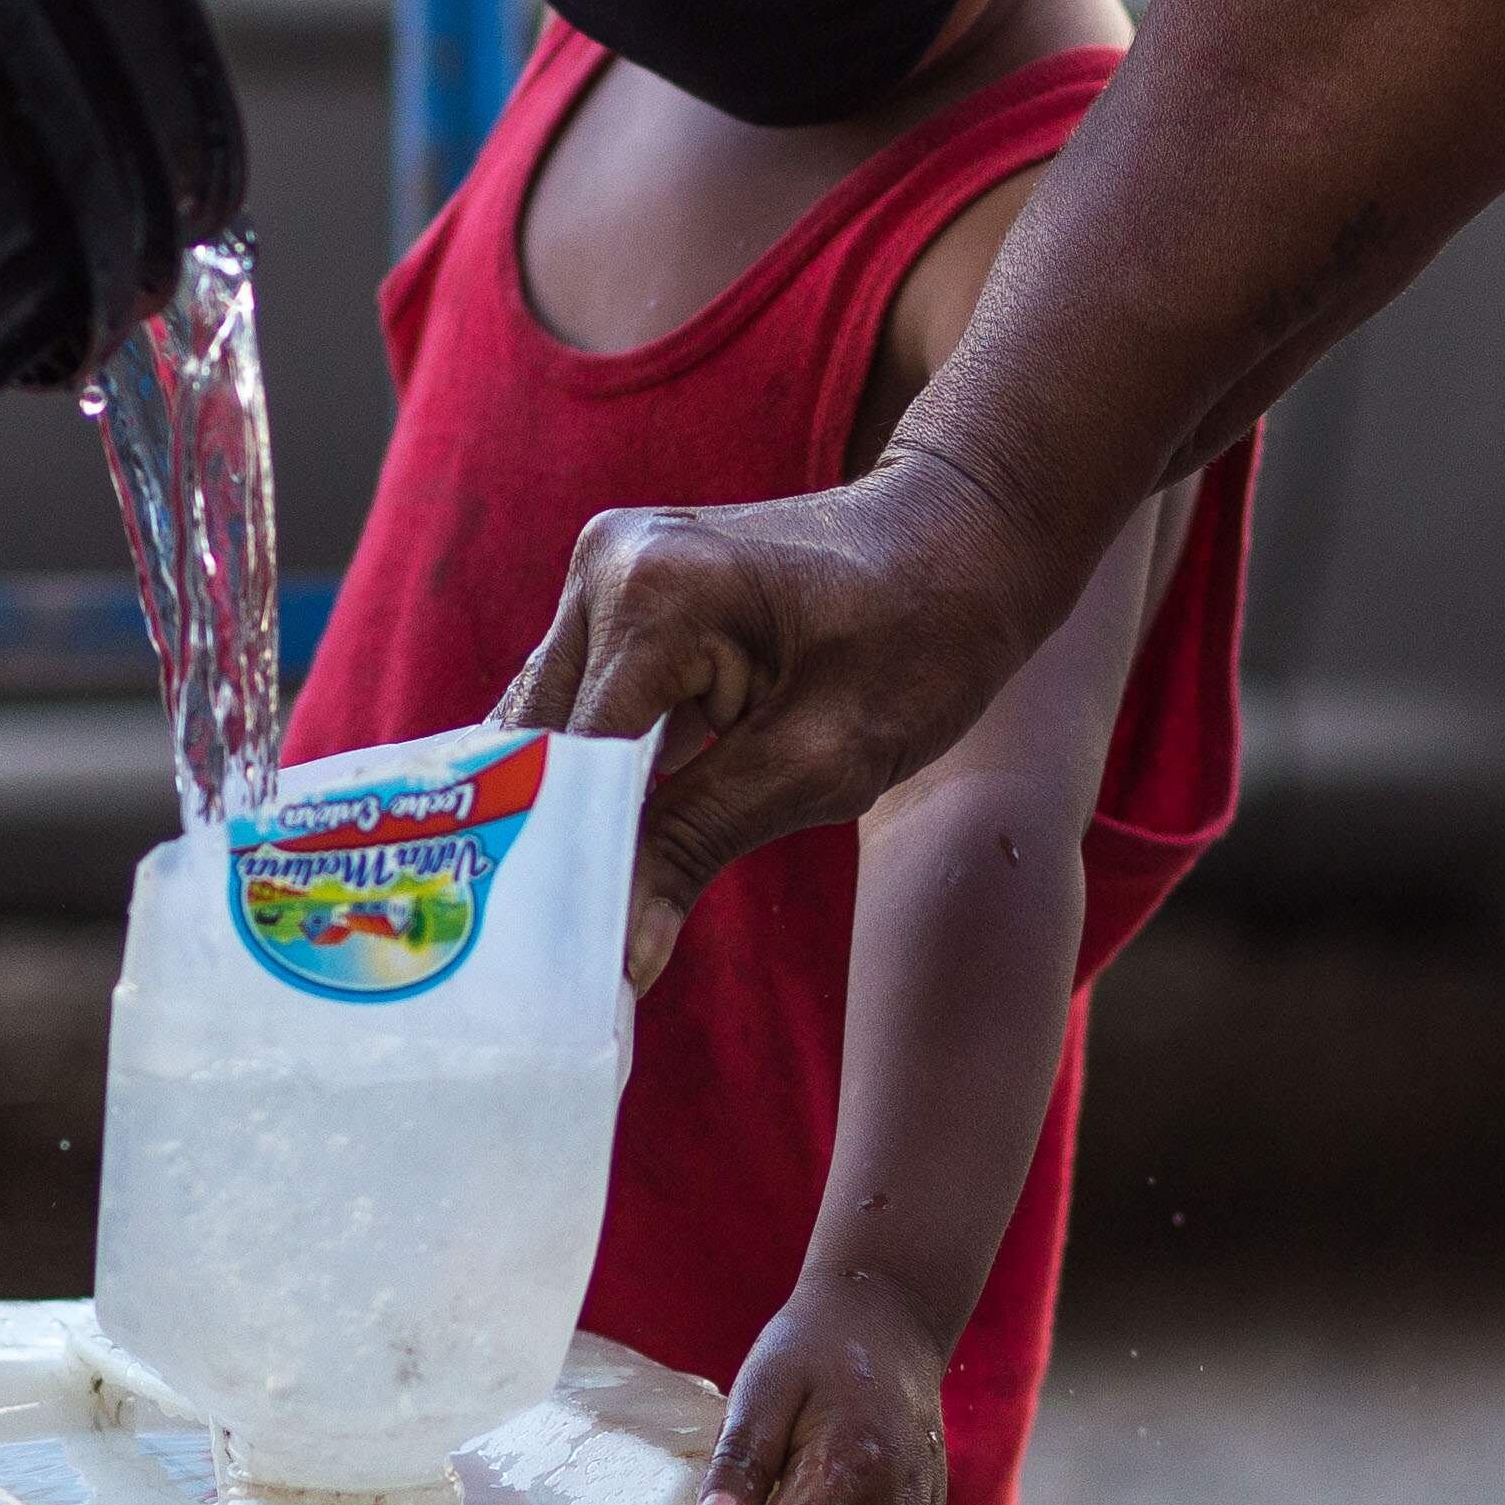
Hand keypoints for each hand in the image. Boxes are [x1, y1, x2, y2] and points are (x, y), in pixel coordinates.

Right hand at [499, 448, 1068, 990]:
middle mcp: (607, 563)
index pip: (572, 762)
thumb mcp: (821, 764)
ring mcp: (607, 565)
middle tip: (558, 955)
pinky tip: (607, 837)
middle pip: (538, 740)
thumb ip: (697, 848)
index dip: (567, 865)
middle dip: (551, 840)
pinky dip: (591, 766)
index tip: (564, 965)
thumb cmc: (922, 642)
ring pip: (546, 721)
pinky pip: (580, 693)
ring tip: (579, 906)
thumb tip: (619, 961)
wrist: (966, 539)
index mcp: (655, 594)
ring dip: (565, 805)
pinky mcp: (619, 583)